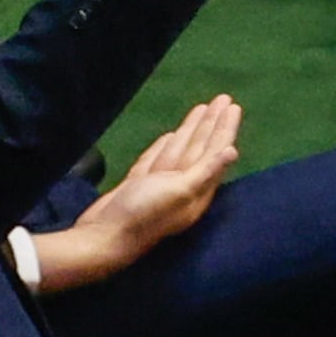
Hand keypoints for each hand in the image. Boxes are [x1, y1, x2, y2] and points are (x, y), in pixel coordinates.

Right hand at [25, 97, 242, 293]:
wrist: (103, 237)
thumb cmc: (143, 215)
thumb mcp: (179, 191)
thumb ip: (205, 172)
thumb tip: (232, 152)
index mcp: (196, 189)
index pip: (215, 151)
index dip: (224, 128)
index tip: (232, 106)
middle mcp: (182, 186)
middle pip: (201, 147)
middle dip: (212, 124)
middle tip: (223, 99)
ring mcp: (160, 184)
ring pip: (181, 150)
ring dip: (192, 130)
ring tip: (203, 109)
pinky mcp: (140, 184)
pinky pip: (159, 159)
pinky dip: (166, 146)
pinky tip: (171, 135)